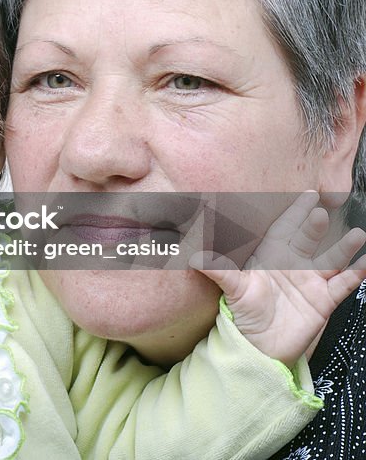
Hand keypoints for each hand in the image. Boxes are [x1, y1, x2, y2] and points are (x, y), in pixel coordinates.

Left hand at [193, 190, 365, 365]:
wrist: (259, 346)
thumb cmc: (244, 313)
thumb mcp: (232, 289)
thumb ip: (216, 269)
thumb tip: (190, 255)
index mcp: (271, 256)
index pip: (285, 228)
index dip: (295, 211)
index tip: (307, 194)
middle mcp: (294, 264)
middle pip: (308, 239)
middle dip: (316, 226)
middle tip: (322, 213)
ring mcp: (311, 281)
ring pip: (331, 259)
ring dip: (343, 248)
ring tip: (357, 235)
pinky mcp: (323, 301)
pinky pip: (343, 285)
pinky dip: (355, 275)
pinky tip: (364, 264)